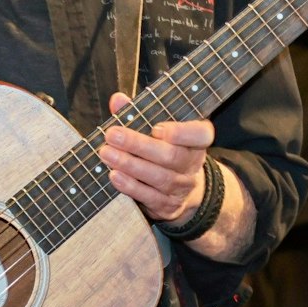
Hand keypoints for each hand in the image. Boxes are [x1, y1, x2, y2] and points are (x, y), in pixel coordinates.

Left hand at [99, 92, 212, 225]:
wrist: (183, 191)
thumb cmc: (165, 149)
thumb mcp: (159, 130)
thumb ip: (139, 113)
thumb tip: (118, 100)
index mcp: (196, 141)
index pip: (201, 134)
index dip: (181, 132)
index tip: (156, 128)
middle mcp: (193, 164)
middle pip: (171, 156)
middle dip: (138, 145)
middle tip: (113, 135)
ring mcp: (182, 187)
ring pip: (158, 177)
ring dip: (129, 165)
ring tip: (106, 153)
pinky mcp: (168, 206)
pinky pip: (149, 197)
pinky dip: (130, 186)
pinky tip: (114, 175)